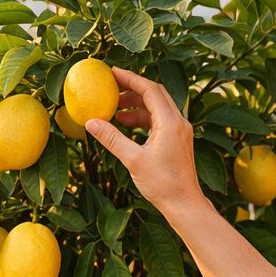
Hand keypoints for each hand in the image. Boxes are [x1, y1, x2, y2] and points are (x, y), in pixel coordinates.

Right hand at [85, 67, 207, 215]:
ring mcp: (180, 131)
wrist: (184, 204)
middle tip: (111, 87)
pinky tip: (126, 125)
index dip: (130, 78)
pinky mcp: (178, 140)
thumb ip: (112, 139)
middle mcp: (179, 122)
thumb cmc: (162, 185)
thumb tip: (90, 123)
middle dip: (132, 88)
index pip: (150, 89)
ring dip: (136, 105)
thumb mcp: (133, 160)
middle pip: (155, 94)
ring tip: (114, 109)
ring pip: (157, 108)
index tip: (112, 73)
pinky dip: (142, 119)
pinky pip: (159, 121)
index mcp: (170, 122)